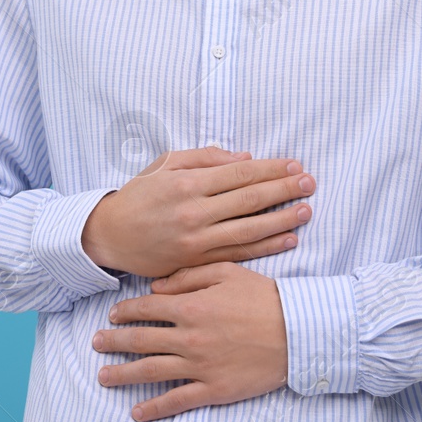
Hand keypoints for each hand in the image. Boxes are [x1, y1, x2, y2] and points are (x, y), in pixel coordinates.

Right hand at [81, 146, 315, 277]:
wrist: (110, 236)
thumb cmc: (138, 196)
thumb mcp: (164, 165)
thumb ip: (204, 158)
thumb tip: (245, 159)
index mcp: (186, 183)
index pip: (239, 174)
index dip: (270, 169)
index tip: (294, 164)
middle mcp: (194, 212)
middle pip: (250, 200)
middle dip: (285, 189)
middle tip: (311, 182)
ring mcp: (197, 240)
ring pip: (250, 229)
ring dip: (282, 219)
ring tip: (306, 210)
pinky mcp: (197, 262)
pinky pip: (239, 254)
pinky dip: (266, 247)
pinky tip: (287, 239)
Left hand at [91, 262, 288, 420]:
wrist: (297, 332)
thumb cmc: (264, 298)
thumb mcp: (226, 272)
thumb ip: (188, 277)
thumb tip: (156, 287)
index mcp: (190, 306)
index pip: (146, 308)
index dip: (126, 311)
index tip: (113, 314)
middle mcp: (189, 337)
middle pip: (140, 340)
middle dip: (114, 341)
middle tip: (96, 343)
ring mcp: (199, 366)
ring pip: (151, 371)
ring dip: (123, 374)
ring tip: (103, 376)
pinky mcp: (214, 389)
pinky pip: (178, 401)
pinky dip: (155, 408)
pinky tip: (137, 412)